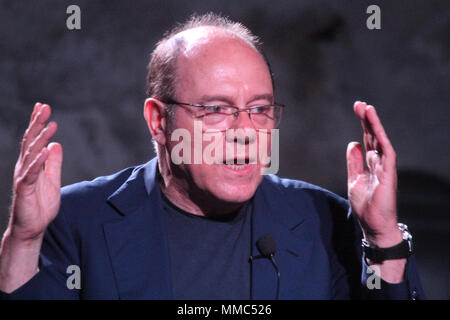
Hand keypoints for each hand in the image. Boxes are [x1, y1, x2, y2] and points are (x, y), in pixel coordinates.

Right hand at [8, 103, 62, 241]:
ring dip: (39, 138)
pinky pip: (31, 173)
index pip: (34, 139)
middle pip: (30, 141)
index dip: (38, 123)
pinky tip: (45, 150)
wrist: (32, 227)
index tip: (43, 107)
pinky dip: (38, 161)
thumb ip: (54, 162)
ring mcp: (24, 177)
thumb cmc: (40, 204)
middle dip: (37, 123)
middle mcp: (25, 167)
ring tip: (48, 124)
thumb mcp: (52, 179)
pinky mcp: (25, 189)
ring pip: (31, 154)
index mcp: (32, 164)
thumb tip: (56, 144)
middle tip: (44, 107)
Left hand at [346, 101, 401, 246]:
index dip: (363, 124)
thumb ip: (354, 162)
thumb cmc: (366, 205)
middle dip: (367, 119)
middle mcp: (379, 162)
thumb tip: (352, 143)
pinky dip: (382, 139)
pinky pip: (387, 153)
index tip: (357, 108)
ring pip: (380, 140)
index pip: (367, 138)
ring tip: (367, 108)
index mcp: (371, 163)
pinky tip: (376, 128)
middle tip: (359, 103)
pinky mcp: (388, 174)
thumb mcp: (354, 179)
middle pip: (373, 136)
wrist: (373, 225)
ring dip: (374, 124)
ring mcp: (385, 167)